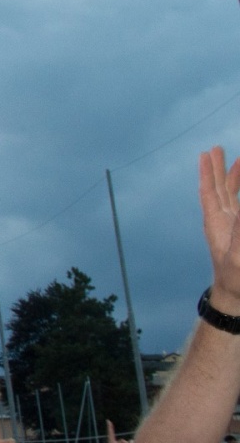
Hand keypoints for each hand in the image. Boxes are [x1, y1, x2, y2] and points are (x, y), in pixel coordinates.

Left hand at [198, 146, 239, 310]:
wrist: (235, 294)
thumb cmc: (236, 278)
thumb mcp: (237, 255)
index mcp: (216, 224)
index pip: (210, 193)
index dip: (207, 173)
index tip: (205, 155)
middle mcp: (220, 222)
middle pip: (217, 189)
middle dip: (216, 169)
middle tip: (215, 148)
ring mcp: (229, 226)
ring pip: (229, 196)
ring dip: (231, 178)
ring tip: (235, 160)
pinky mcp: (237, 232)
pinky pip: (239, 207)